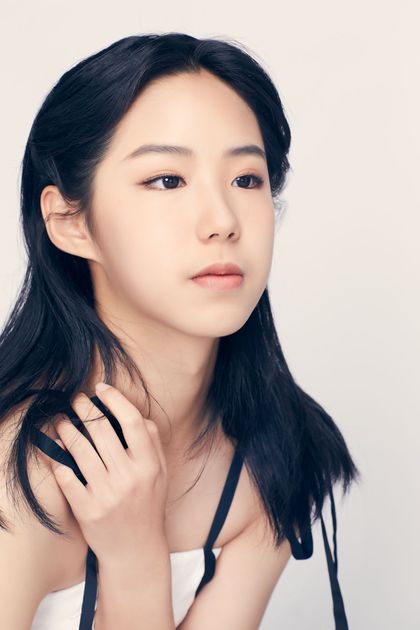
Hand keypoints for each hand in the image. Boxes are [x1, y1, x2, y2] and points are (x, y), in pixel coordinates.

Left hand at [49, 383, 168, 563]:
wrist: (136, 548)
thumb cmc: (148, 504)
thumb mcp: (160, 471)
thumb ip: (151, 440)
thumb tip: (131, 411)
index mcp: (149, 464)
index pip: (132, 421)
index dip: (115, 399)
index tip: (101, 388)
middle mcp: (129, 477)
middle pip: (101, 430)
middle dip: (84, 408)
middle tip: (76, 400)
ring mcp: (106, 494)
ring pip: (79, 449)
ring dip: (66, 428)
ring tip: (62, 420)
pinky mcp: (86, 509)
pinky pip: (66, 475)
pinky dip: (58, 458)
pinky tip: (57, 447)